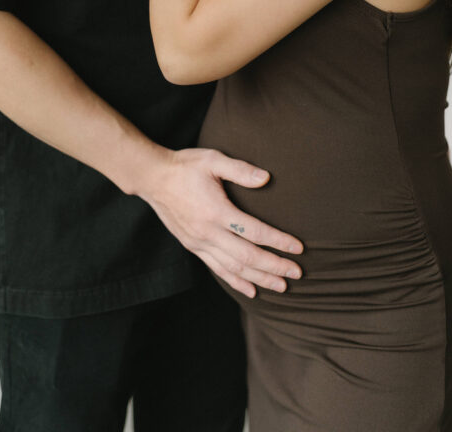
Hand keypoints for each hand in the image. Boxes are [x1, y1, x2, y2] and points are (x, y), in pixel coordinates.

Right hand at [141, 147, 302, 298]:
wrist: (153, 178)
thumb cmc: (186, 166)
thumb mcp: (213, 160)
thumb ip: (240, 169)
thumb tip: (266, 178)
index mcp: (217, 211)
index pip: (255, 232)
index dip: (279, 242)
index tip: (299, 248)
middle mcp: (209, 232)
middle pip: (248, 256)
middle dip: (274, 267)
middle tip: (297, 274)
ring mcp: (200, 243)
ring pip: (234, 268)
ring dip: (259, 279)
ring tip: (281, 287)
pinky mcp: (193, 246)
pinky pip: (217, 269)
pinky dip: (236, 281)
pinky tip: (251, 290)